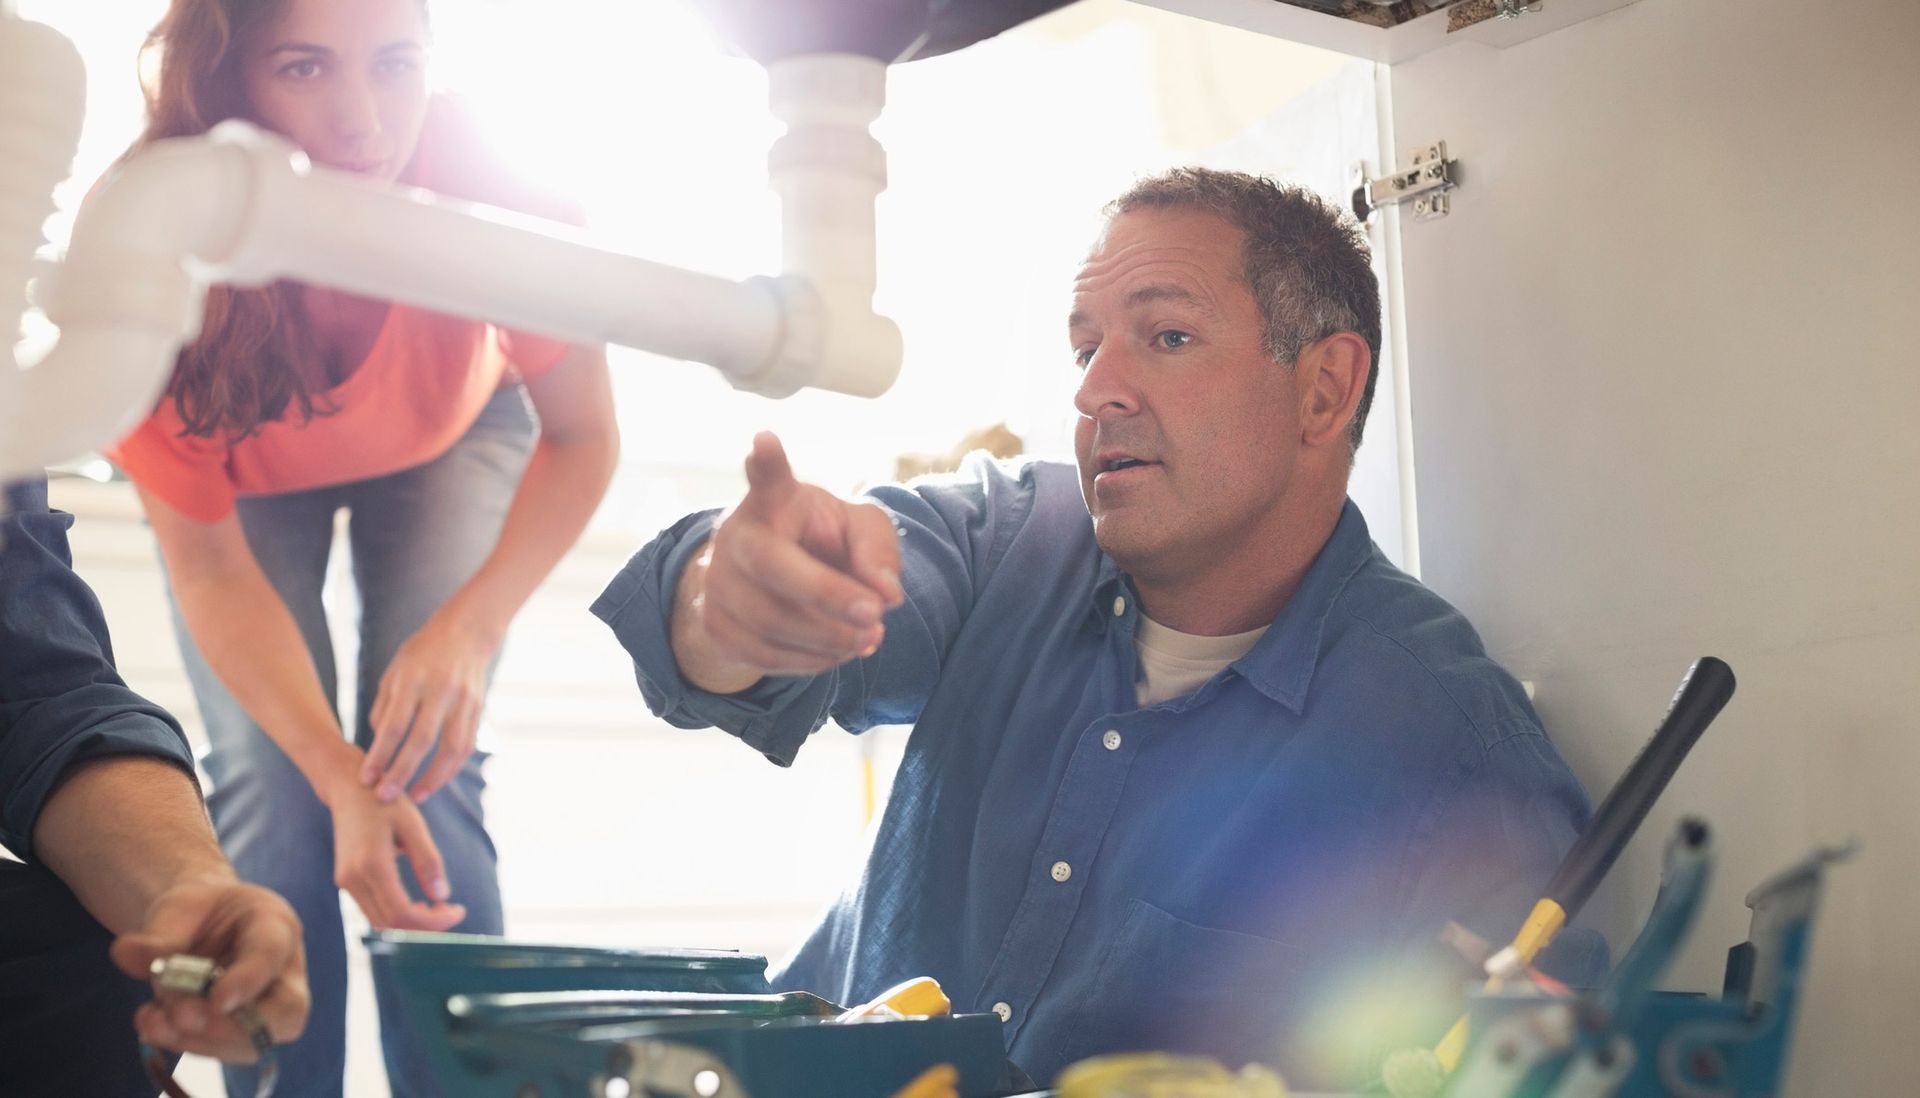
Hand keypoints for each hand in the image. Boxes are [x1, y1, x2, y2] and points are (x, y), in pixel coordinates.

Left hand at [110, 879, 308, 1061]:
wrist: (198, 926)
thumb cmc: (198, 910)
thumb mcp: (177, 907)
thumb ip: (158, 933)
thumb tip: (125, 953)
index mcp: (274, 924)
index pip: (271, 953)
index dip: (248, 980)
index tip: (216, 1001)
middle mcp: (281, 971)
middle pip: (287, 1013)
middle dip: (234, 1028)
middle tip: (184, 1018)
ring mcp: (266, 1007)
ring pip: (254, 1042)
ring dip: (201, 1040)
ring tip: (155, 1022)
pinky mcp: (241, 1032)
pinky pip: (224, 1050)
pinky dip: (185, 1043)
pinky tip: (155, 1026)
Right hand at [324, 774, 467, 930]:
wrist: (350, 790)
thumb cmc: (386, 803)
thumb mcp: (414, 825)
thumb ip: (428, 861)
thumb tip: (442, 896)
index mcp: (371, 864)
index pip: (401, 914)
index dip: (432, 922)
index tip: (458, 912)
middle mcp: (353, 879)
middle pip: (391, 924)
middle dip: (425, 926)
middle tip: (452, 912)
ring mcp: (346, 882)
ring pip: (380, 922)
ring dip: (411, 923)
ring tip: (439, 908)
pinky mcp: (346, 881)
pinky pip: (373, 910)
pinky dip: (397, 915)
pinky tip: (419, 904)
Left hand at [365, 607, 499, 803]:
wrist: (467, 632)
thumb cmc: (421, 654)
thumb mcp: (394, 672)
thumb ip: (385, 708)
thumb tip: (380, 745)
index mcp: (414, 680)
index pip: (395, 726)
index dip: (380, 755)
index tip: (366, 779)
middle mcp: (441, 691)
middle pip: (421, 741)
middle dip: (402, 772)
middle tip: (384, 797)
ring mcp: (464, 701)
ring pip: (451, 749)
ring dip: (433, 778)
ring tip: (415, 797)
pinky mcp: (478, 709)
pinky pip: (465, 745)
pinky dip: (451, 767)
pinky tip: (435, 780)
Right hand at [675, 432, 903, 691]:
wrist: (769, 583)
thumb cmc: (821, 543)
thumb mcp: (858, 529)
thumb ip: (878, 550)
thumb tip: (886, 595)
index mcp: (774, 501)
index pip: (768, 478)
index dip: (766, 461)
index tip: (764, 440)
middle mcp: (736, 536)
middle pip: (775, 567)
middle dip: (828, 595)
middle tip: (876, 615)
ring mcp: (718, 583)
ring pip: (772, 622)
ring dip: (831, 638)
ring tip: (869, 636)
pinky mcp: (715, 626)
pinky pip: (766, 656)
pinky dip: (813, 661)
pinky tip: (840, 650)